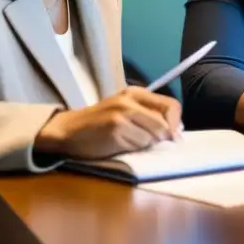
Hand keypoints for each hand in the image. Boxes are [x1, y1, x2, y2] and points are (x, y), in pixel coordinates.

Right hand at [34, 87, 182, 158]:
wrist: (67, 130)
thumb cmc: (100, 122)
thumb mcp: (125, 109)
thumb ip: (149, 115)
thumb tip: (175, 132)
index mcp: (135, 93)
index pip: (171, 105)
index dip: (175, 123)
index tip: (171, 135)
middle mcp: (129, 101)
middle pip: (163, 124)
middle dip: (161, 138)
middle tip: (148, 142)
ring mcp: (121, 115)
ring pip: (151, 137)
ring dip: (145, 145)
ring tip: (128, 141)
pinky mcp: (114, 130)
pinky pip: (137, 145)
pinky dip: (132, 149)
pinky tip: (119, 145)